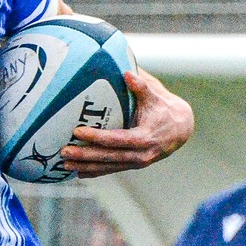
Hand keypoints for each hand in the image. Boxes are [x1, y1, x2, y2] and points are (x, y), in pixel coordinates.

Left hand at [63, 67, 194, 177]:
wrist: (181, 129)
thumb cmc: (164, 109)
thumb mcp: (156, 97)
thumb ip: (142, 86)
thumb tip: (128, 73)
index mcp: (145, 137)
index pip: (117, 139)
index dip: (97, 137)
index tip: (78, 131)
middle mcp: (141, 154)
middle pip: (109, 157)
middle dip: (85, 155)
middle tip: (64, 151)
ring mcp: (136, 162)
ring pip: (108, 167)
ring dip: (86, 167)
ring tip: (64, 164)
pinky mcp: (132, 165)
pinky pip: (111, 170)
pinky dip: (94, 172)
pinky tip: (77, 172)